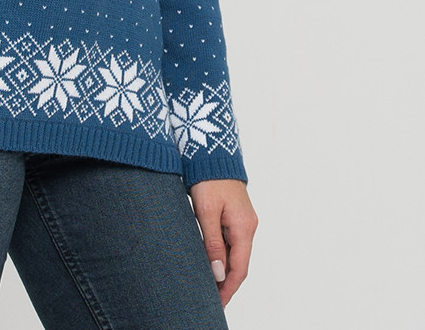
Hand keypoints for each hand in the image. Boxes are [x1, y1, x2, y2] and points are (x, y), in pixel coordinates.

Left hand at [188, 178, 257, 306]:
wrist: (212, 151)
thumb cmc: (208, 178)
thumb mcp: (206, 211)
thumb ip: (212, 243)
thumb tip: (219, 273)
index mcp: (244, 227)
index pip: (240, 268)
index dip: (228, 288)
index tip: (217, 303)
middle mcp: (247, 226)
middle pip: (239, 263)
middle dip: (226, 283)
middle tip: (210, 299)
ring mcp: (242, 220)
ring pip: (234, 253)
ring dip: (223, 270)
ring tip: (207, 284)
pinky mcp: (234, 214)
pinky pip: (230, 241)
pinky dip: (222, 255)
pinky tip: (210, 261)